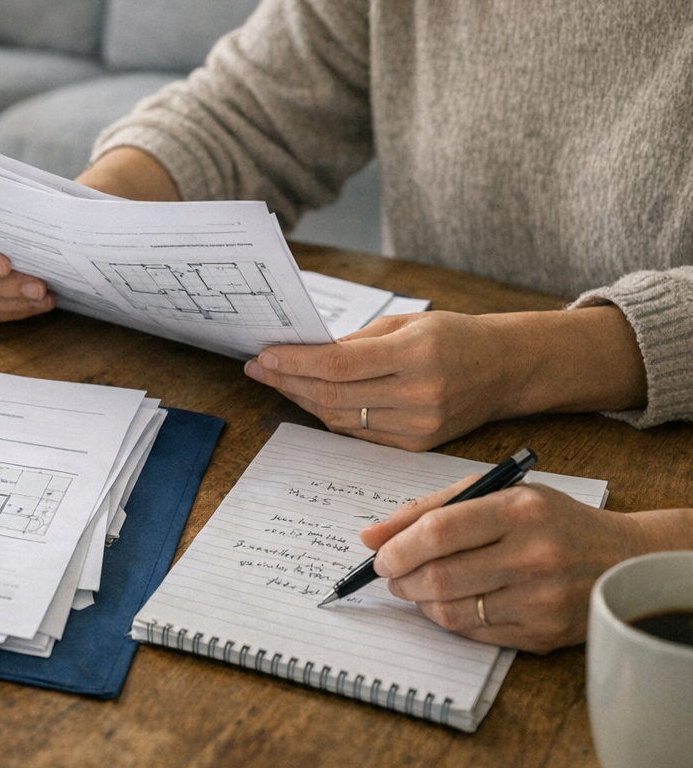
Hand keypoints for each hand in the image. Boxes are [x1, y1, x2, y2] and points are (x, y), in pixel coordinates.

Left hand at [243, 306, 646, 451]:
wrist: (507, 369)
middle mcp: (418, 395)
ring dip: (302, 400)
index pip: (338, 364)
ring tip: (277, 381)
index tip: (263, 355)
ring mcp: (418, 426)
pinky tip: (310, 398)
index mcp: (416, 355)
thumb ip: (355, 340)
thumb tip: (301, 351)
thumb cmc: (455, 336)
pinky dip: (329, 415)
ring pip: (340, 418)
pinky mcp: (416, 445)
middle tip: (259, 368)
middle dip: (288, 381)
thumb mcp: (407, 322)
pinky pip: (358, 432)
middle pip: (333, 396)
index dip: (294, 362)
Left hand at [360, 476, 648, 651]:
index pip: (438, 532)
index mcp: (520, 510)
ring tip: (419, 586)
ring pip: (451, 611)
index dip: (397, 548)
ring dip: (420, 601)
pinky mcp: (544, 634)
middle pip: (439, 577)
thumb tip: (369, 537)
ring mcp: (542, 599)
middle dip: (401, 579)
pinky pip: (473, 633)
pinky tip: (452, 602)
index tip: (380, 556)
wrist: (620, 558)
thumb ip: (429, 510)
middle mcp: (535, 555)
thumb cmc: (546, 520)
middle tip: (393, 575)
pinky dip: (449, 619)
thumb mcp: (495, 495)